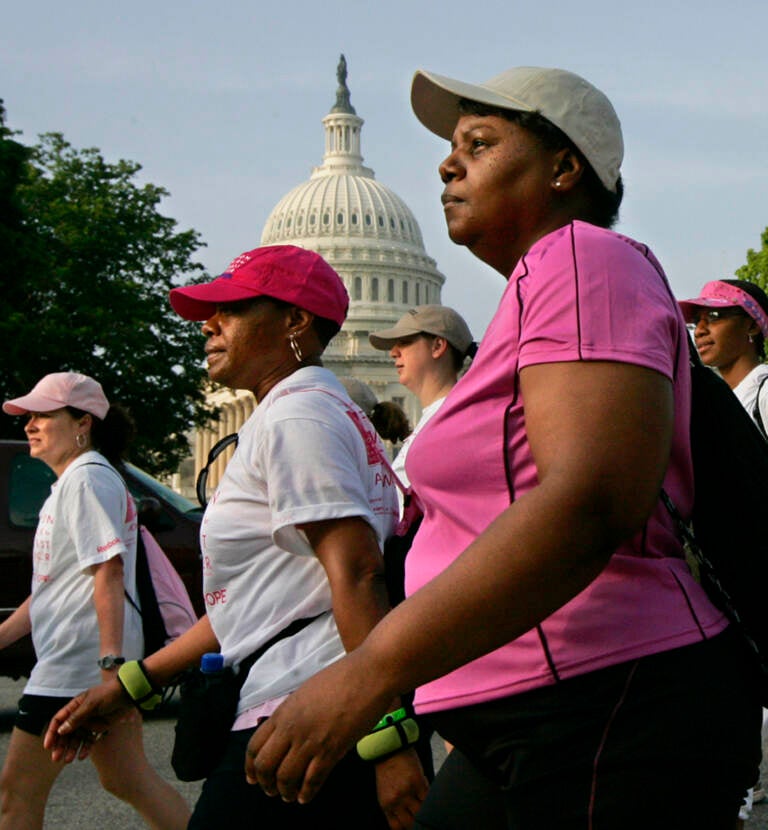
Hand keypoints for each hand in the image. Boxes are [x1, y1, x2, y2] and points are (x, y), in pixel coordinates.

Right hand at [43, 677, 130, 762]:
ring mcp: (89, 723)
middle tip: (56, 758)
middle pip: (66, 733)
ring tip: (68, 760)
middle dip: (60, 745)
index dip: (52, 733)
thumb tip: (60, 730)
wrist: (128, 694)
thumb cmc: (108, 694)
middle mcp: (79, 715)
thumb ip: (77, 717)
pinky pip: (89, 741)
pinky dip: (85, 748)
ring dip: (71, 749)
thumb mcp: (91, 704)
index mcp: (75, 706)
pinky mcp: (98, 729)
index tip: (48, 746)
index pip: (59, 720)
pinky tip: (82, 756)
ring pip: (76, 739)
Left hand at [244, 652, 391, 804]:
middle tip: (272, 790)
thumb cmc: (340, 679)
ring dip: (285, 791)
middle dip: (266, 783)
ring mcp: (311, 740)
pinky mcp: (332, 750)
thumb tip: (286, 734)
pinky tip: (306, 797)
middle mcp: (292, 728)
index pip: (255, 746)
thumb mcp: (306, 693)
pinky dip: (307, 793)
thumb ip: (293, 714)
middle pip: (265, 766)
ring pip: (286, 777)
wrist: (368, 673)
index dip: (250, 767)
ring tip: (289, 796)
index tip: (252, 778)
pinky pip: (312, 780)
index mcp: (284, 712)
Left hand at [374, 748, 428, 828]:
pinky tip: (431, 795)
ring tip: (429, 809)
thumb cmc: (387, 768)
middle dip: (417, 822)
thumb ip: (395, 805)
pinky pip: (428, 797)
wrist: (388, 747)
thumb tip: (409, 817)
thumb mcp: (386, 791)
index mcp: (386, 804)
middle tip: (424, 818)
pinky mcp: (417, 781)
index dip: (406, 828)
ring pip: (421, 812)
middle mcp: (395, 801)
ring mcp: (406, 791)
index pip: (397, 827)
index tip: (413, 825)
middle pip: (410, 823)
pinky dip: (431, 798)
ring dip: (426, 811)